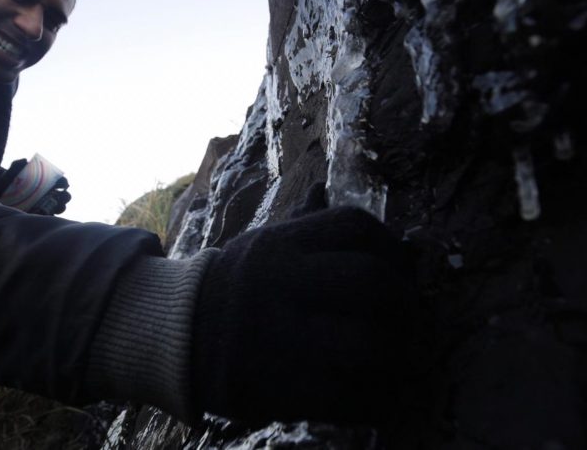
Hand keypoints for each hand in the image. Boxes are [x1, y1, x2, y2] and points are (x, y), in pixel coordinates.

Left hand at [0, 159, 70, 215]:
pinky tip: (43, 214)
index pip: (61, 182)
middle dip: (66, 197)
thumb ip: (17, 165)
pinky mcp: (37, 216)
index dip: (64, 182)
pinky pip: (46, 218)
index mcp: (46, 183)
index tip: (64, 183)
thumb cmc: (6, 181)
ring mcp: (43, 206)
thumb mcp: (11, 172)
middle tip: (62, 196)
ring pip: (58, 208)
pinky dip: (47, 216)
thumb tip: (24, 160)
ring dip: (60, 207)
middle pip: (63, 196)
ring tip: (56, 206)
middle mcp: (48, 195)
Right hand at [191, 207, 415, 424]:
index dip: (392, 247)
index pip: (356, 225)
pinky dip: (376, 399)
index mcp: (281, 244)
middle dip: (406, 303)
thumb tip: (327, 188)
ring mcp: (280, 336)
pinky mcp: (279, 387)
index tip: (400, 269)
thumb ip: (303, 224)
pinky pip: (349, 397)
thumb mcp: (263, 244)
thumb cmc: (236, 288)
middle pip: (373, 282)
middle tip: (410, 319)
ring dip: (399, 355)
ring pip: (369, 344)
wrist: (176, 336)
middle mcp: (281, 282)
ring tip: (400, 358)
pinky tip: (376, 392)